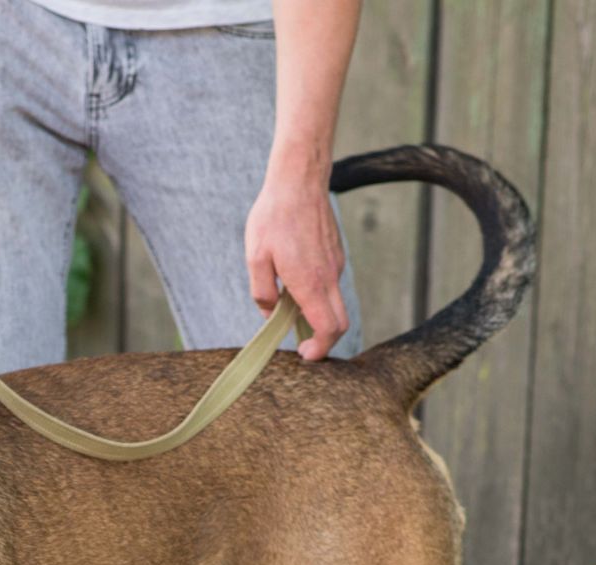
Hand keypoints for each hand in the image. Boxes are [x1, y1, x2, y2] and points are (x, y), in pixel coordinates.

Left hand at [245, 168, 348, 360]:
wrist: (299, 180)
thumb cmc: (274, 216)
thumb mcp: (255, 256)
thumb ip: (262, 291)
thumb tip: (270, 312)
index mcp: (309, 282)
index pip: (327, 328)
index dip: (319, 349)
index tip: (304, 353)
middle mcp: (329, 277)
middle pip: (340, 323)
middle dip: (324, 340)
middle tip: (301, 342)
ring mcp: (336, 265)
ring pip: (335, 303)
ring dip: (317, 314)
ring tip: (288, 304)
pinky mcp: (336, 255)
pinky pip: (331, 284)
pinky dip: (318, 294)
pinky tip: (294, 279)